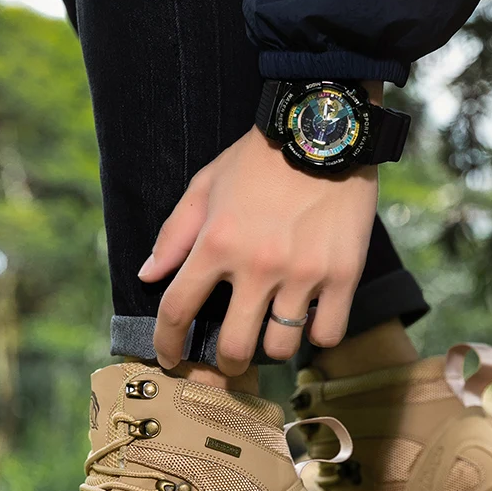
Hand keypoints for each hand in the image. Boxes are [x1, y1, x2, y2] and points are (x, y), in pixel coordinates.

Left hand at [139, 126, 377, 375]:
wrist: (324, 127)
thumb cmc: (258, 160)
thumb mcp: (205, 186)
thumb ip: (174, 235)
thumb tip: (148, 277)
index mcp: (216, 243)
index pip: (177, 310)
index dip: (167, 343)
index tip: (170, 358)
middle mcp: (257, 265)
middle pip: (234, 347)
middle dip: (225, 363)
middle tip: (230, 359)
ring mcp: (302, 273)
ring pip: (281, 347)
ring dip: (272, 347)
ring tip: (274, 330)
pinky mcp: (344, 274)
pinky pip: (327, 333)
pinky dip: (317, 334)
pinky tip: (311, 318)